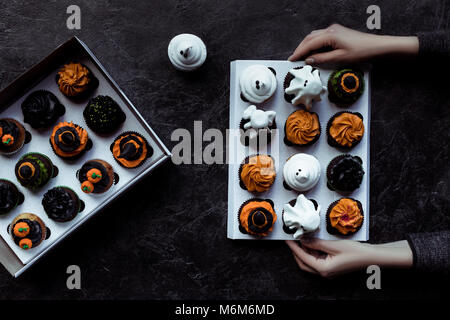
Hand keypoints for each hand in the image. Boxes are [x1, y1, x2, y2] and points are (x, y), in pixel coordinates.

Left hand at [286, 238, 412, 277]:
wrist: (372, 257)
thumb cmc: (356, 252)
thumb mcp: (333, 244)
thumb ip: (316, 242)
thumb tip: (303, 238)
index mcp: (323, 269)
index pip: (302, 256)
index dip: (293, 246)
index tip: (287, 238)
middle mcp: (324, 273)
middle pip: (303, 262)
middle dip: (296, 250)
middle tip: (292, 238)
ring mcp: (327, 272)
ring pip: (309, 262)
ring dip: (304, 251)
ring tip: (302, 238)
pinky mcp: (331, 268)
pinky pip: (317, 260)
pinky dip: (312, 252)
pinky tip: (313, 243)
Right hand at [288, 24, 418, 63]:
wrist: (377, 47)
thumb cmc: (361, 52)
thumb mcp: (339, 59)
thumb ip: (322, 59)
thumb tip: (309, 60)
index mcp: (330, 35)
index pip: (309, 44)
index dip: (299, 52)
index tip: (291, 59)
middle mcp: (330, 30)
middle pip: (309, 38)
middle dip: (300, 48)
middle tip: (294, 59)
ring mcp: (334, 31)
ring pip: (314, 37)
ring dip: (307, 46)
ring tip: (302, 57)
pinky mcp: (338, 33)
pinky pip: (321, 38)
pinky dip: (314, 45)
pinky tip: (314, 53)